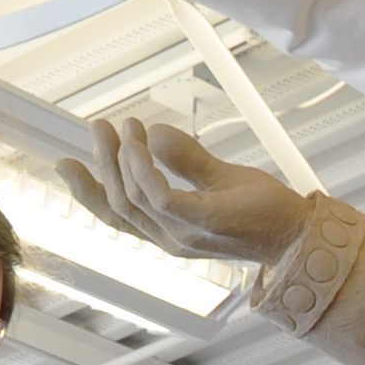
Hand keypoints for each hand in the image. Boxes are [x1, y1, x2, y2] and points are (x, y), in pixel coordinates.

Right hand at [60, 116, 313, 266]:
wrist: (300, 233)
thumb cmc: (264, 211)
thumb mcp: (218, 178)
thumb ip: (186, 160)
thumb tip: (155, 133)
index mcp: (169, 232)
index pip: (116, 215)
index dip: (87, 191)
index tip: (64, 162)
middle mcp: (169, 239)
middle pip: (117, 205)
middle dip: (100, 164)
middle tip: (97, 126)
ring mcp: (184, 235)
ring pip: (132, 198)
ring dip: (120, 158)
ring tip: (122, 125)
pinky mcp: (201, 223)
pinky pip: (157, 195)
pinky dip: (143, 166)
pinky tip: (141, 140)